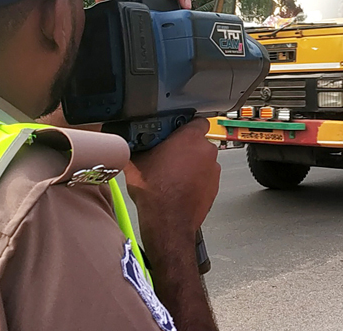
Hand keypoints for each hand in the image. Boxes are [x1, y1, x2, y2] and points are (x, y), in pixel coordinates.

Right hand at [123, 118, 219, 238]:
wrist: (168, 222)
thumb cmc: (155, 192)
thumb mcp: (137, 162)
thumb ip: (137, 146)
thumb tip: (128, 143)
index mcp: (190, 138)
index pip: (198, 121)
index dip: (187, 125)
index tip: (177, 131)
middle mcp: (206, 151)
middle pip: (199, 142)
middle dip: (187, 147)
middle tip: (170, 155)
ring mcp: (213, 169)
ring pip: (203, 160)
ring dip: (192, 163)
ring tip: (174, 174)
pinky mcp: (215, 186)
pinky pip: (206, 176)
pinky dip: (196, 179)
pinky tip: (181, 186)